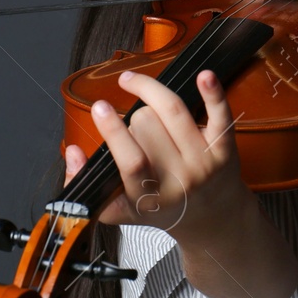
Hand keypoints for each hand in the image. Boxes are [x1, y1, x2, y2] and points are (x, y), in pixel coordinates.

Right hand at [64, 68, 247, 236]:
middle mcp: (180, 180)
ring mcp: (204, 162)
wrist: (214, 221)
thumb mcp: (120, 210)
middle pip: (148, 125)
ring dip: (151, 91)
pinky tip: (204, 75)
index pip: (132, 160)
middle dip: (135, 118)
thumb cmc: (165, 210)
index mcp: (150, 197)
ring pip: (174, 111)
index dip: (114, 130)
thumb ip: (87, 184)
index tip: (100, 106)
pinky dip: (213, 93)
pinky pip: (220, 115)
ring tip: (137, 86)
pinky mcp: (224, 148)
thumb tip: (72, 153)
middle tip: (136, 130)